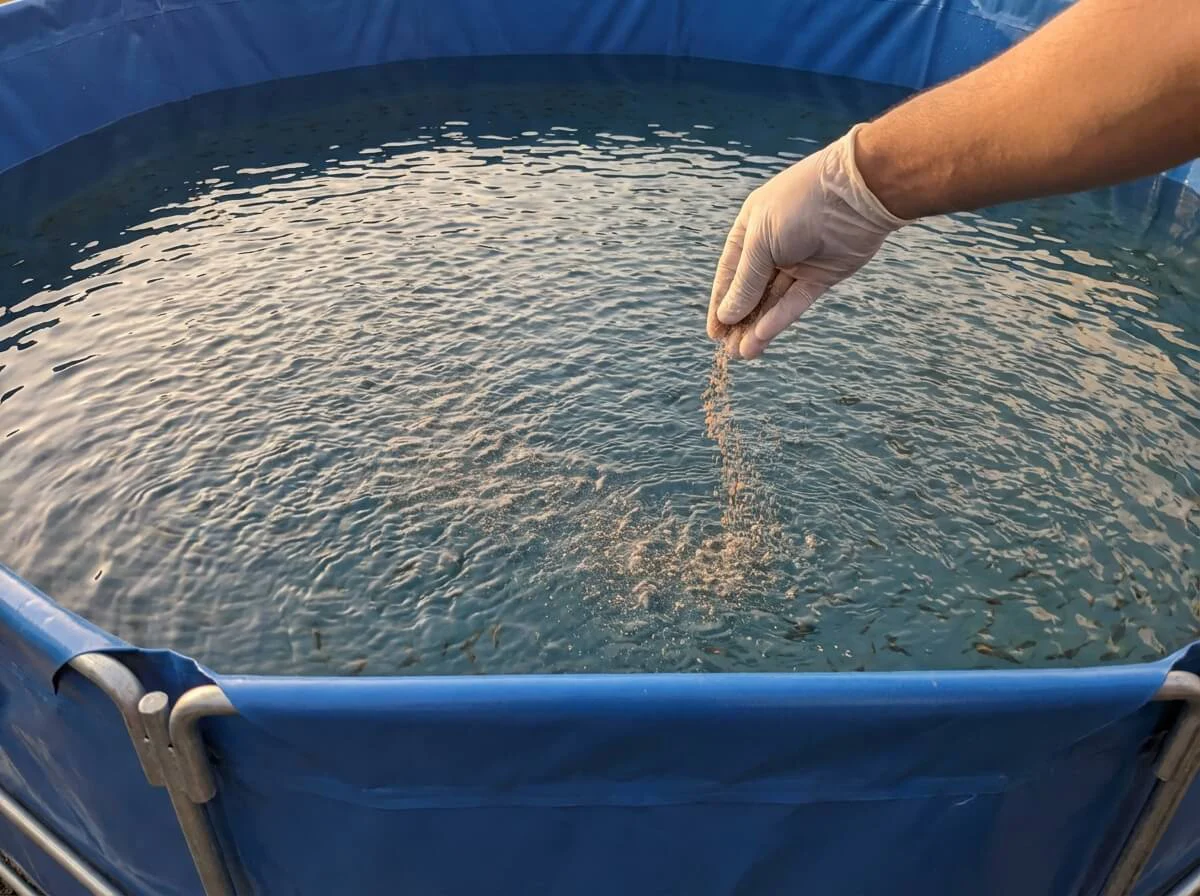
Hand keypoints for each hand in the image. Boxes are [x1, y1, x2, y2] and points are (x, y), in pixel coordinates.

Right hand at [707, 125, 908, 358]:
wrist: (857, 194)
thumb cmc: (800, 206)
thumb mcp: (761, 242)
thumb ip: (744, 282)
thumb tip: (726, 315)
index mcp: (752, 230)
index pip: (729, 272)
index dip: (721, 303)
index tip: (714, 333)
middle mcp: (773, 248)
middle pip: (751, 291)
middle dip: (740, 321)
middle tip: (728, 351)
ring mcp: (798, 264)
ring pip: (772, 302)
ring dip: (757, 327)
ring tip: (743, 353)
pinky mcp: (822, 277)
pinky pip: (795, 302)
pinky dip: (779, 319)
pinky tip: (763, 337)